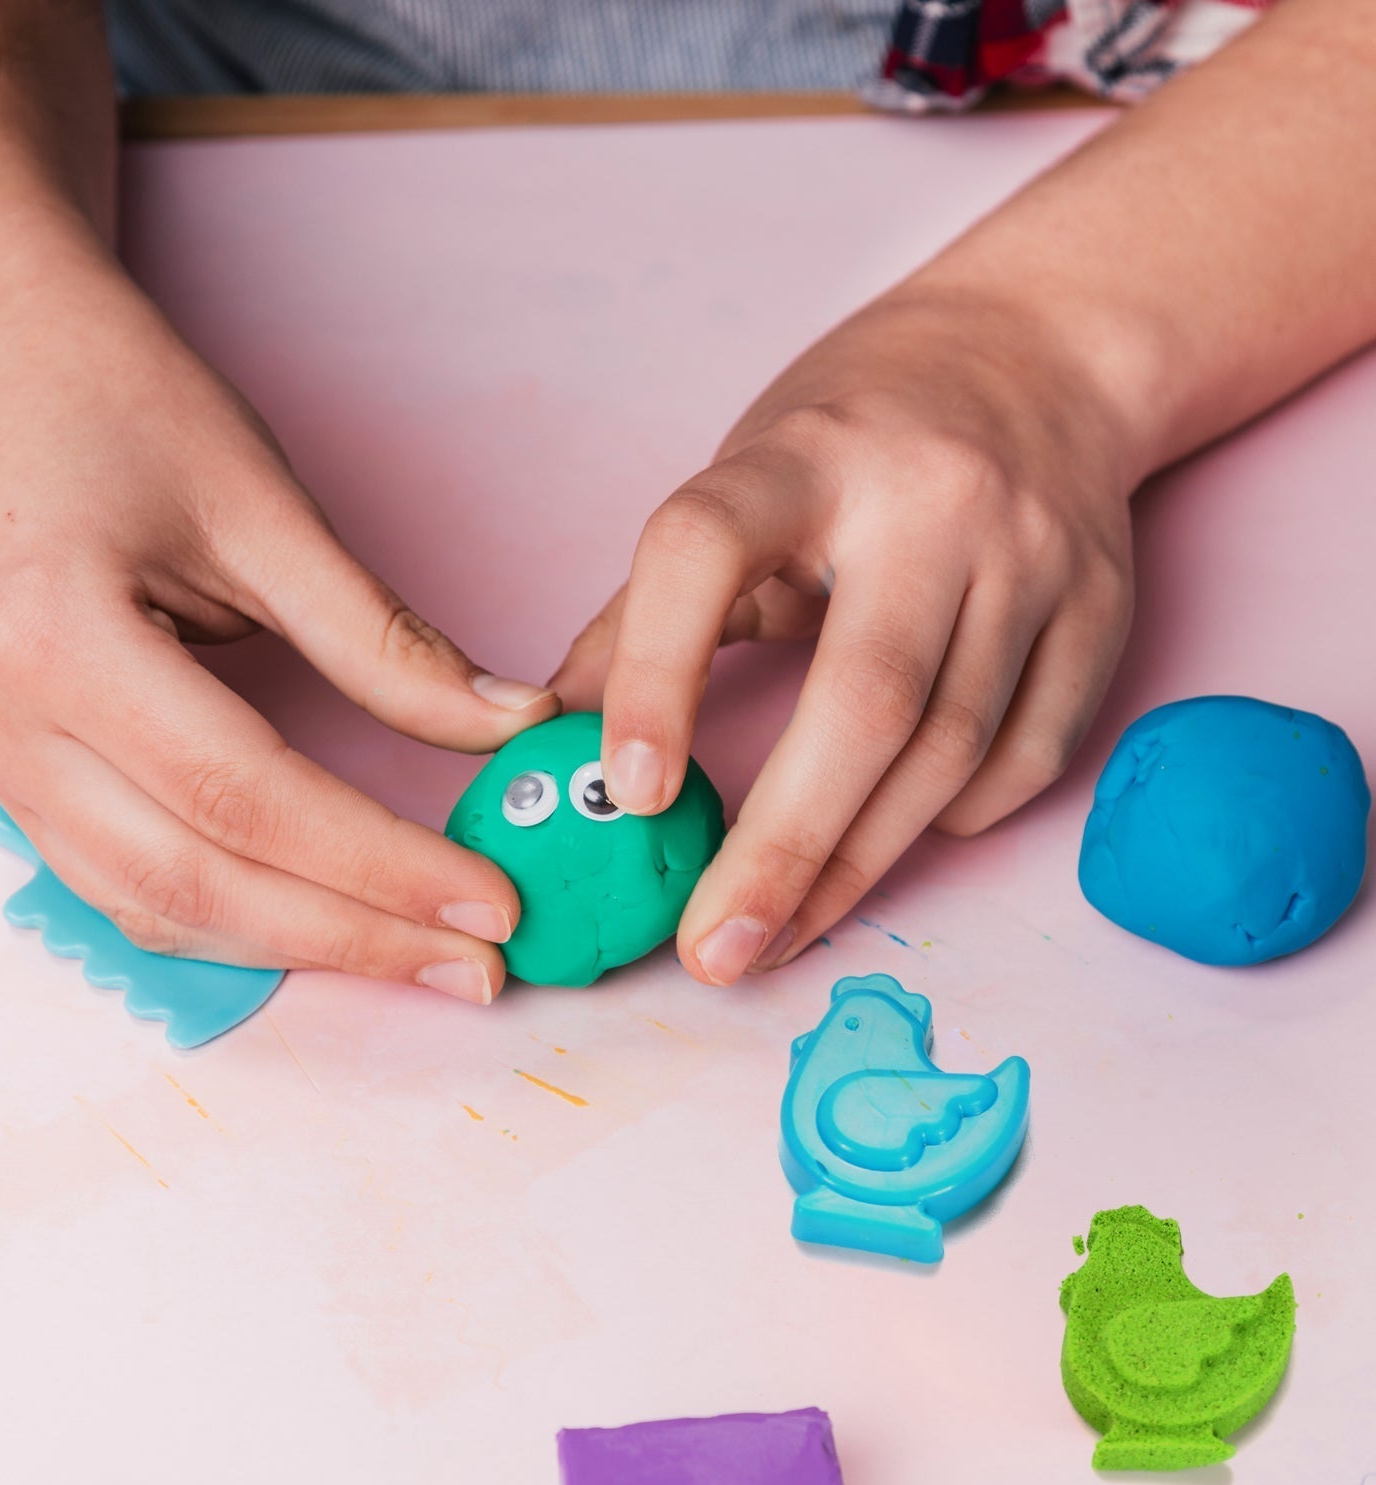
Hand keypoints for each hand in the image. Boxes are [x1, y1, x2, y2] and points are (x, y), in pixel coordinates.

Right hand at [0, 260, 555, 1003]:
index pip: (249, 799)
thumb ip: (384, 640)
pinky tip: (319, 918)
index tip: (490, 903)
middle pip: (196, 882)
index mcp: (59, 642)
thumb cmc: (120, 397)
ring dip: (294, 945)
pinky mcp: (15, 765)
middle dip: (352, 937)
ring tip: (416, 958)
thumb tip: (506, 725)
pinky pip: (123, 879)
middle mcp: (6, 723)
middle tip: (476, 967)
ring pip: (153, 906)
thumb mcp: (267, 510)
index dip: (380, 864)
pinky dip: (230, 914)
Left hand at [552, 285, 1135, 982]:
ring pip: (948, 750)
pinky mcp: (1102, 608)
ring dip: (855, 866)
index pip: (707, 549)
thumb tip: (560, 741)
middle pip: (862, 698)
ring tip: (778, 934)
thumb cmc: (856, 438)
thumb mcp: (739, 483)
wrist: (1038, 355)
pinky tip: (893, 836)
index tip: (626, 792)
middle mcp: (931, 499)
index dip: (653, 676)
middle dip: (781, 849)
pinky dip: (951, 819)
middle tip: (714, 952)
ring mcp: (1033, 555)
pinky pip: (1026, 760)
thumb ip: (648, 611)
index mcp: (805, 454)